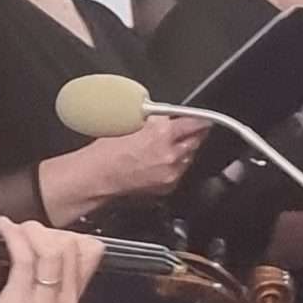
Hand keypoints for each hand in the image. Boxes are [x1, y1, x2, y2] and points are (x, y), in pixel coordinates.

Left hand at [0, 220, 105, 302]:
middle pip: (73, 244)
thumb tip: (39, 258)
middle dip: (48, 229)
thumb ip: (48, 290)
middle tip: (24, 232)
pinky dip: (12, 234)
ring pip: (52, 246)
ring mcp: (43, 300)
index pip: (91, 253)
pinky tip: (2, 228)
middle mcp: (63, 300)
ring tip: (13, 229)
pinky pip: (23, 254)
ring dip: (30, 229)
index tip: (45, 235)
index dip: (68, 234)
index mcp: (70, 302)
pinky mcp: (19, 300)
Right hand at [90, 114, 209, 197]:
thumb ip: (156, 119)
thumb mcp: (131, 123)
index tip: (205, 118)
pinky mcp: (168, 185)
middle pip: (196, 140)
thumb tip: (167, 116)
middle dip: (193, 133)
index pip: (196, 123)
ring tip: (165, 146)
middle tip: (185, 129)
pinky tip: (160, 161)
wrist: (98, 176)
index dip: (202, 119)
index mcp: (162, 134)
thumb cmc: (107, 151)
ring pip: (189, 156)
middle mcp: (171, 154)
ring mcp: (171, 172)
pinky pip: (180, 171)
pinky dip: (175, 164)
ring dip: (183, 149)